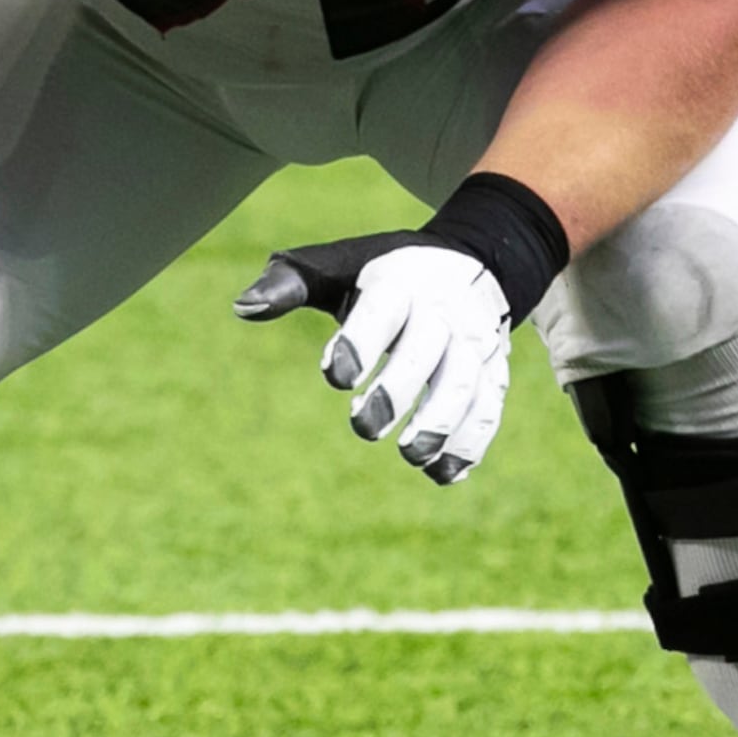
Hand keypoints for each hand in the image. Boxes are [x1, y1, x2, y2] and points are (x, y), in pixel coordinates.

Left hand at [237, 236, 513, 485]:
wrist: (472, 262)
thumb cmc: (385, 274)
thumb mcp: (338, 266)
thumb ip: (290, 283)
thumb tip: (241, 308)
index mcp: (400, 281)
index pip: (382, 310)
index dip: (360, 343)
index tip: (337, 376)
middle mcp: (444, 311)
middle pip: (428, 351)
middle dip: (398, 392)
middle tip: (364, 426)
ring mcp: (476, 343)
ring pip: (468, 386)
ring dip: (442, 426)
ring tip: (410, 455)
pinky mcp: (495, 373)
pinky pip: (490, 411)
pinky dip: (470, 445)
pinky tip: (442, 474)